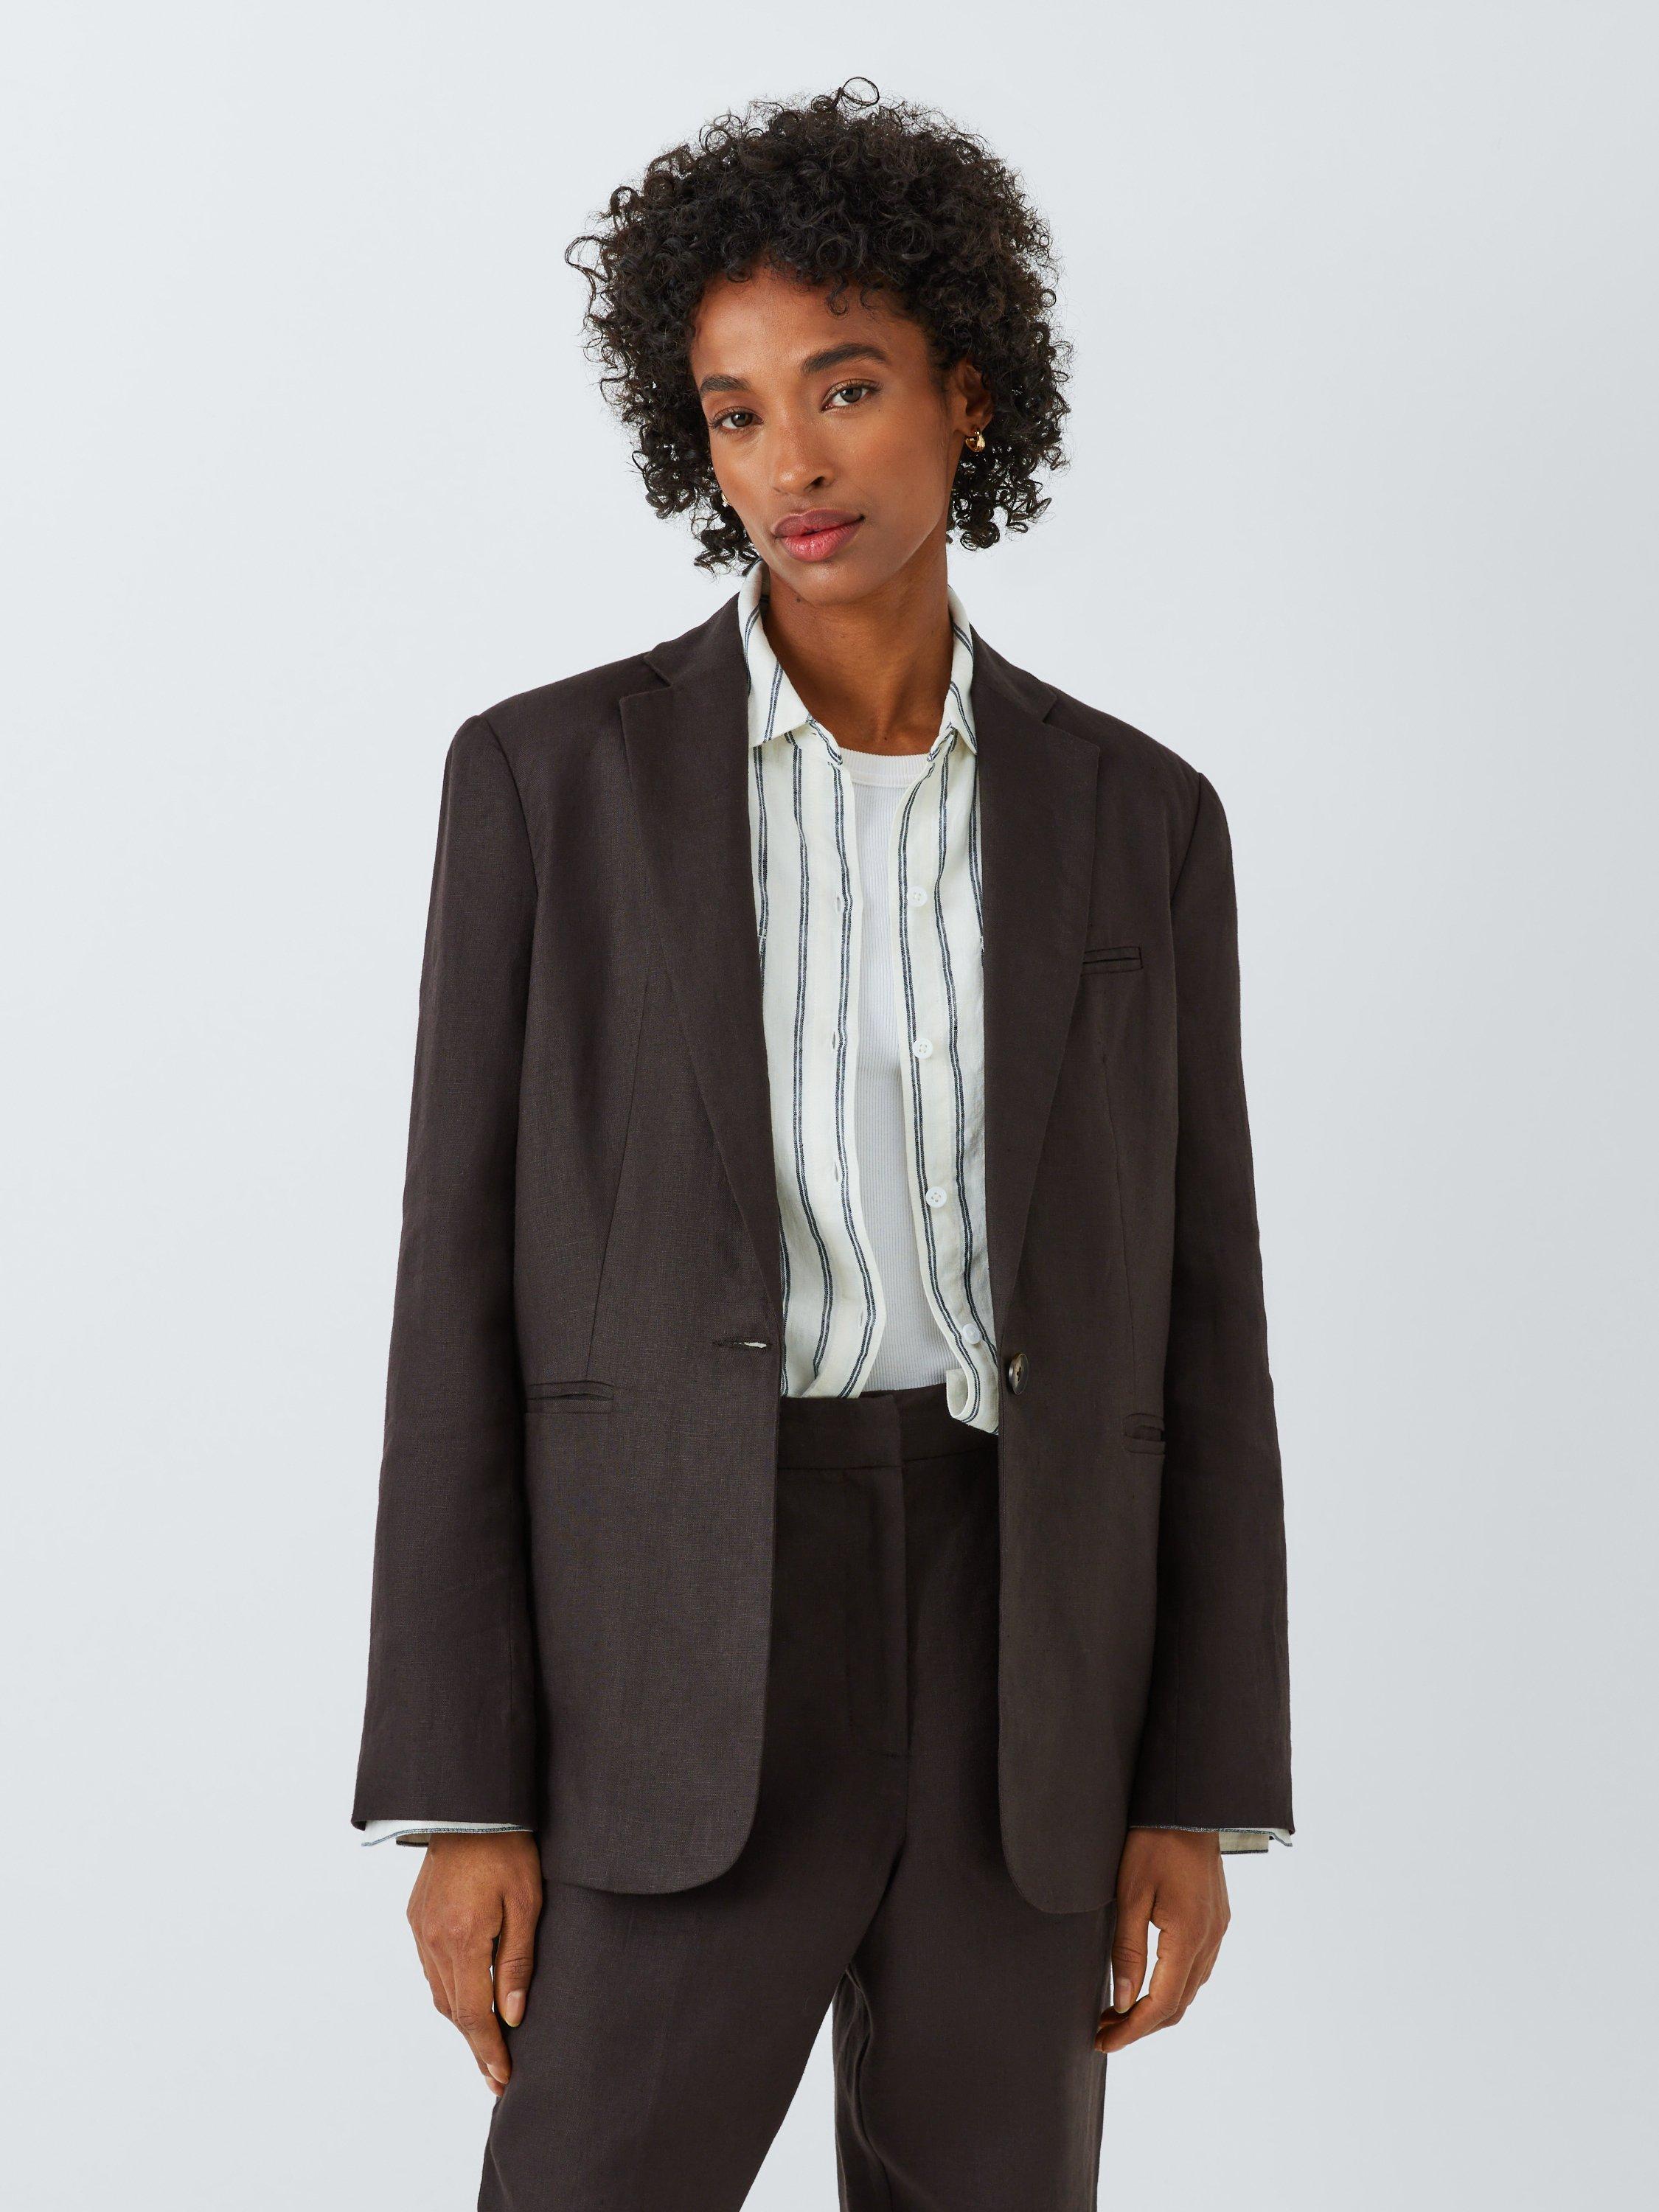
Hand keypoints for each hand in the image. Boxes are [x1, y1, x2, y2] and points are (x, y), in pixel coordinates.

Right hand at [406, 1832, 542, 2095]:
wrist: (470, 1808)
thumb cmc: (507, 1849)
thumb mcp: (527, 1902)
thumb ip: (518, 1961)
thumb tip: (512, 2016)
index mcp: (463, 1937)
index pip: (472, 2013)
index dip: (488, 2050)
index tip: (502, 2078)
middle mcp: (433, 1939)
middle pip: (452, 2010)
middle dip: (476, 2045)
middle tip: (496, 2075)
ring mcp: (420, 1929)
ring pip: (438, 1992)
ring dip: (461, 2020)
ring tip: (485, 2044)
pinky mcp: (416, 1917)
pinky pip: (430, 1967)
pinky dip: (449, 1990)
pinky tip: (467, 1998)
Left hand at [1094, 1829, 1229, 2053]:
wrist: (1186, 1806)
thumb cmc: (1152, 1843)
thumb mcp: (1130, 1894)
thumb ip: (1127, 1950)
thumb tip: (1122, 2001)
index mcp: (1189, 1937)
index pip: (1162, 2004)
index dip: (1132, 2030)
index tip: (1104, 2041)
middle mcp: (1210, 1940)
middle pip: (1179, 2004)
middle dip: (1141, 2024)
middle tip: (1104, 2029)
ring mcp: (1217, 1930)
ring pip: (1190, 1989)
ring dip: (1157, 2007)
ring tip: (1119, 2010)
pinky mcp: (1216, 1919)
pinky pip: (1197, 1968)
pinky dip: (1172, 1986)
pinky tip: (1148, 1981)